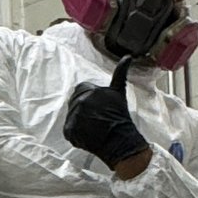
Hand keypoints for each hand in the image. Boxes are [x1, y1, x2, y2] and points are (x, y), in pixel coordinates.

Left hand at [64, 59, 147, 173]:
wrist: (120, 141)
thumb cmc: (121, 117)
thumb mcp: (119, 92)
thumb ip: (120, 72)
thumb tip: (128, 56)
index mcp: (89, 91)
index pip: (81, 89)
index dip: (90, 98)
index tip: (98, 107)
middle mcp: (80, 102)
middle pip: (75, 102)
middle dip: (85, 110)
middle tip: (97, 119)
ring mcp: (73, 117)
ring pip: (72, 116)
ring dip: (80, 121)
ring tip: (94, 128)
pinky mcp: (70, 130)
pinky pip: (69, 130)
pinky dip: (77, 134)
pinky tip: (89, 135)